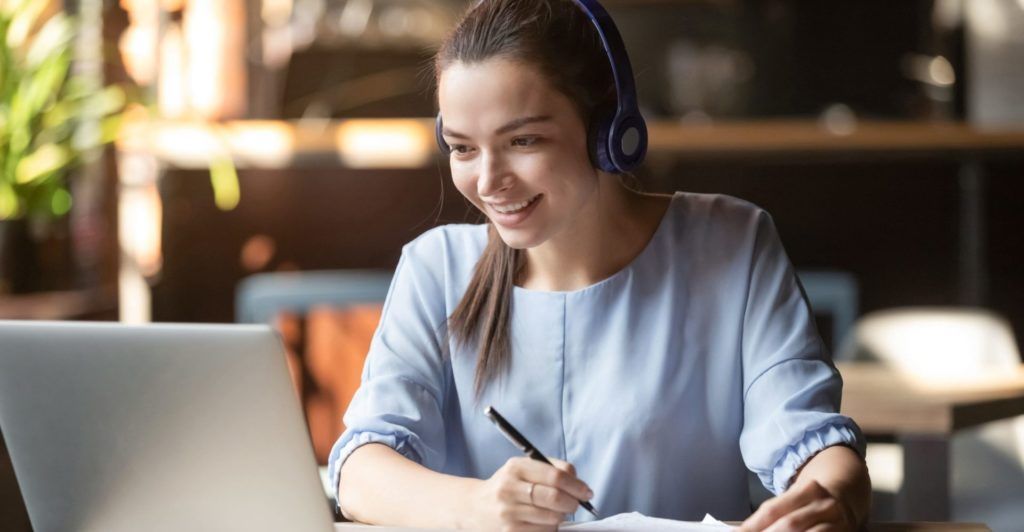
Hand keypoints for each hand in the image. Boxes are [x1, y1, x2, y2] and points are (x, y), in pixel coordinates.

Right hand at [464, 456, 593, 531]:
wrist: (474, 507)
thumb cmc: (507, 486)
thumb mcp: (523, 469)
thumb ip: (552, 468)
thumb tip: (578, 481)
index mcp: (516, 468)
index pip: (555, 476)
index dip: (576, 485)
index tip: (587, 492)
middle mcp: (509, 489)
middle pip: (556, 498)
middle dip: (573, 503)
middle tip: (575, 504)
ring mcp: (508, 513)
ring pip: (553, 518)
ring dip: (561, 517)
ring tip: (554, 512)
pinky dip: (550, 528)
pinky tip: (542, 522)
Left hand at [738, 480, 856, 531]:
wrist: (847, 499)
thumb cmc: (809, 502)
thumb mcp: (792, 499)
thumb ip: (771, 514)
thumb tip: (742, 530)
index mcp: (808, 490)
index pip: (772, 510)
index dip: (752, 526)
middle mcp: (825, 506)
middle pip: (789, 525)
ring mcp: (838, 524)